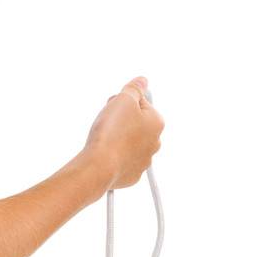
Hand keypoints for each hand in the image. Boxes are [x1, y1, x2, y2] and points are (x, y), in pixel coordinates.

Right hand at [83, 75, 163, 190]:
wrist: (99, 166)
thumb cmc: (112, 132)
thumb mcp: (123, 100)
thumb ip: (134, 89)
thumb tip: (142, 81)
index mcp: (156, 122)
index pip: (141, 104)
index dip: (123, 102)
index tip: (111, 106)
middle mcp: (155, 142)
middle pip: (137, 124)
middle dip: (122, 121)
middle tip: (105, 121)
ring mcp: (144, 160)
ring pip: (130, 143)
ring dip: (118, 138)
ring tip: (102, 139)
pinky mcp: (131, 175)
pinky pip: (122, 161)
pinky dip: (114, 156)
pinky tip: (104, 154)